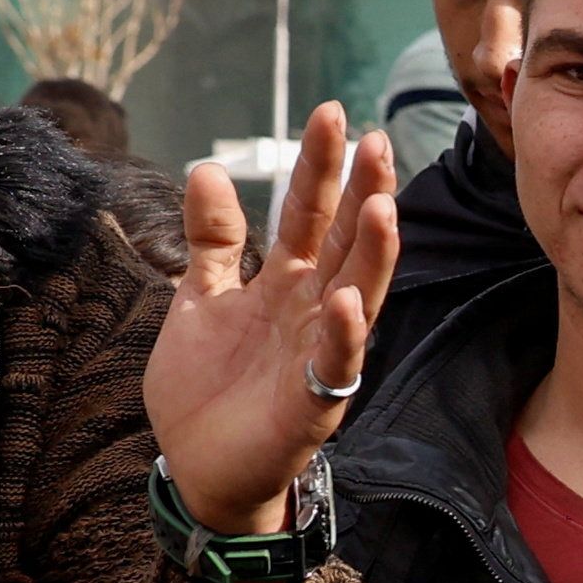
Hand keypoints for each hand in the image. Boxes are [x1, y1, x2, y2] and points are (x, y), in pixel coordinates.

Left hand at [146, 103, 401, 537]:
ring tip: (383, 205)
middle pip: (344, 240)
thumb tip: (205, 168)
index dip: (320, 165)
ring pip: (357, 292)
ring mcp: (319, 352)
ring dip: (373, 252)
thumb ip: (211, 240)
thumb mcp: (199, 300)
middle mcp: (312, 309)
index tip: (330, 112)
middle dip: (361, 191)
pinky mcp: (315, 401)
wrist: (200, 470)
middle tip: (374, 138)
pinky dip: (342, 333)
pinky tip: (346, 301)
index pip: (309, 212)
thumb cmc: (208, 389)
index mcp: (285, 282)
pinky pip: (335, 362)